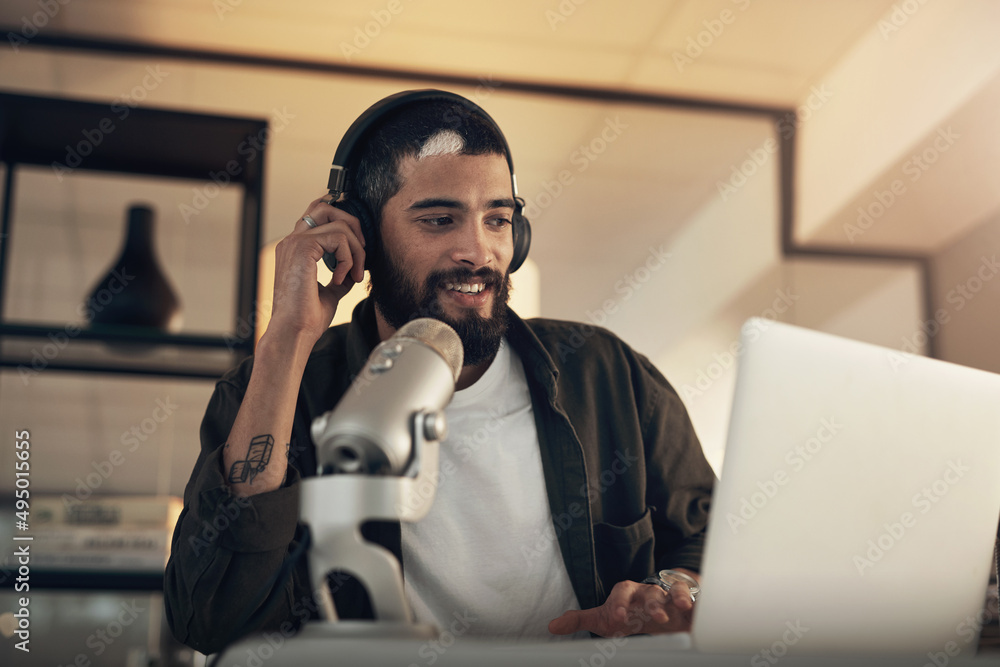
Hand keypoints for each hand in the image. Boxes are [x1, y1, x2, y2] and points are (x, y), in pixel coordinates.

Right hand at [267, 196, 366, 343]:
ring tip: (353, 275)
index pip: (318, 215)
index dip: (343, 224)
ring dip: (355, 250)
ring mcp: (295, 242)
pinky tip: (342, 278)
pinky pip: (338, 238)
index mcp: (295, 249)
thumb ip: (340, 275)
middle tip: (360, 257)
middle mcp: (292, 241)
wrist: (294, 332)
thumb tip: (354, 269)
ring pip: (338, 224)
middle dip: (353, 228)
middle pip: (327, 208)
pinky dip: (348, 258)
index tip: (357, 251)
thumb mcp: (330, 292)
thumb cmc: (306, 318)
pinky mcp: (302, 248)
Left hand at [548, 571, 698, 636]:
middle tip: (655, 617)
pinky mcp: (687, 602)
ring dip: (677, 598)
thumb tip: (552, 626)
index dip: (619, 604)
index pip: (621, 593)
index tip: (618, 618)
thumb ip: (580, 620)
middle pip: (649, 592)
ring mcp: (668, 596)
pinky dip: (696, 601)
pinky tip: (697, 609)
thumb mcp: (605, 618)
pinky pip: (693, 598)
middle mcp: (648, 592)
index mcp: (627, 593)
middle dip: (652, 603)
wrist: (656, 608)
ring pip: (673, 592)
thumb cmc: (629, 613)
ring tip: (681, 608)